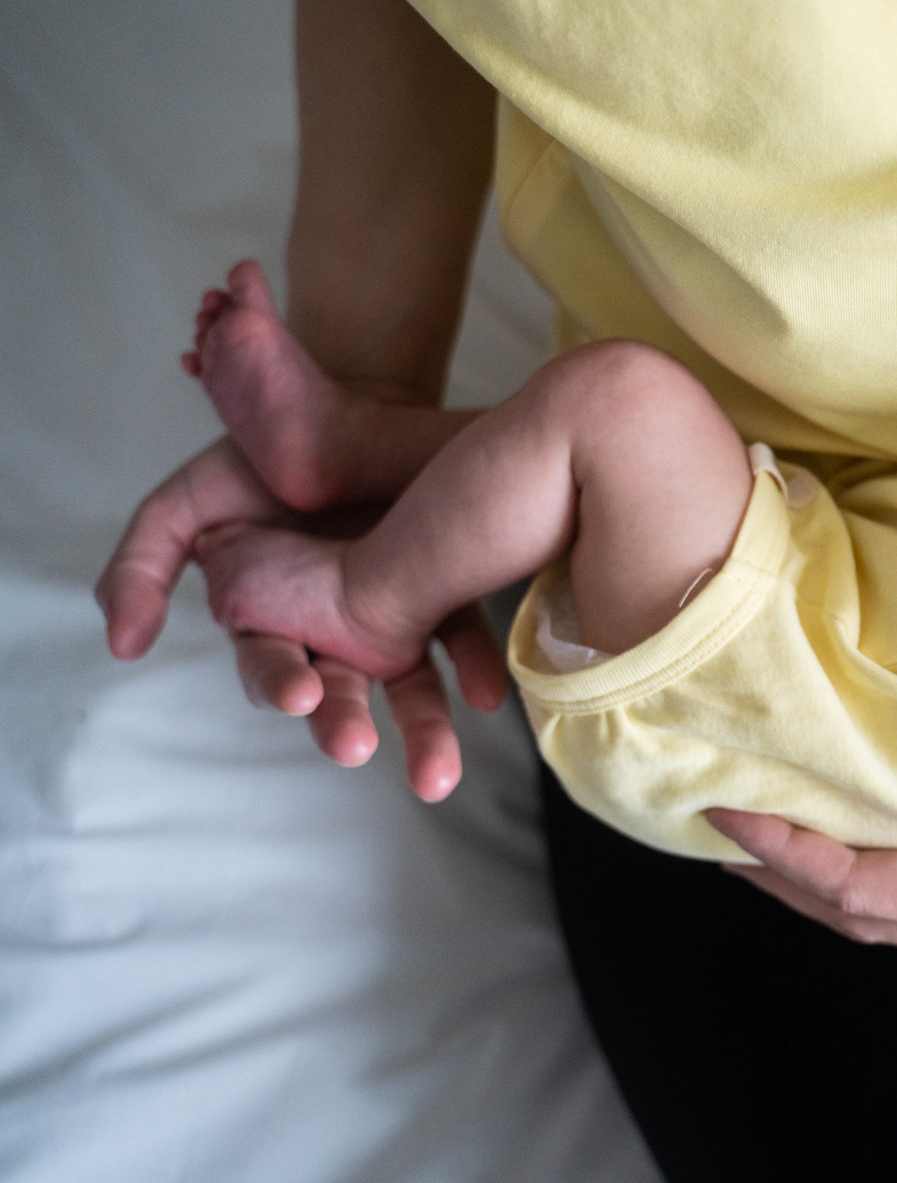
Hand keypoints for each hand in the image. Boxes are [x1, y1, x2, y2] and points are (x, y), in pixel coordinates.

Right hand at [97, 437, 506, 800]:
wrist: (341, 408)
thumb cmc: (257, 458)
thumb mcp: (186, 503)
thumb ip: (140, 570)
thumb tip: (122, 648)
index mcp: (267, 618)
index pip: (269, 664)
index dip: (280, 681)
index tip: (297, 694)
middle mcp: (330, 628)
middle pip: (336, 689)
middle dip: (342, 721)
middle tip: (353, 746)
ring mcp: (392, 613)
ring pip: (406, 684)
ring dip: (421, 728)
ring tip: (435, 774)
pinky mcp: (445, 589)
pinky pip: (463, 635)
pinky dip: (477, 668)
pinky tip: (489, 695)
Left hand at [706, 677, 896, 976]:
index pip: (863, 890)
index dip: (786, 854)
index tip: (721, 811)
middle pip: (854, 908)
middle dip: (776, 870)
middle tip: (707, 819)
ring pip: (887, 905)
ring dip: (817, 870)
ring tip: (765, 823)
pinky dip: (873, 863)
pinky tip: (873, 822)